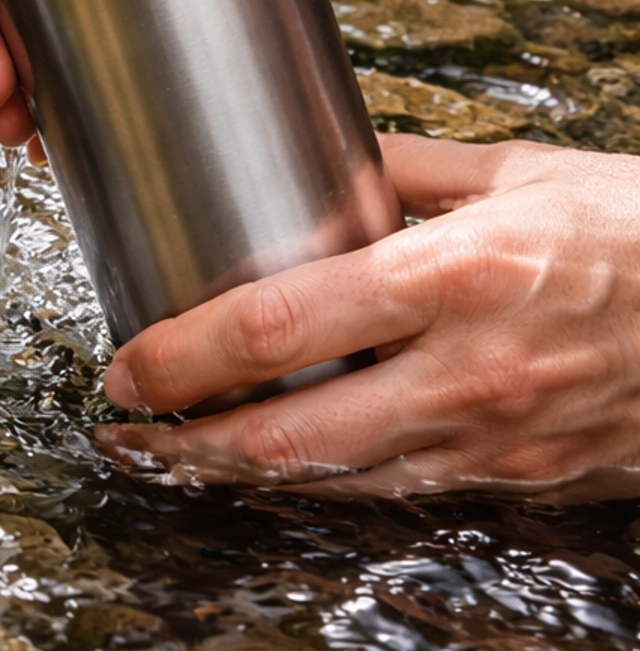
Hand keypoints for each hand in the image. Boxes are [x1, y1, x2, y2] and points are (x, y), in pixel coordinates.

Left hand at [95, 133, 639, 499]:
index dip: (188, 354)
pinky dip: (319, 484)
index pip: (285, 325)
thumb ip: (411, 169)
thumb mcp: (526, 171)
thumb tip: (323, 159)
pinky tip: (274, 466)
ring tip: (169, 452)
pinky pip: (393, 491)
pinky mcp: (520, 481)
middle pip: (288, 434)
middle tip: (123, 423)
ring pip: (332, 482)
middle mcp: (470, 371)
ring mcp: (496, 439)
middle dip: (184, 439)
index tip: (129, 359)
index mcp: (462, 274)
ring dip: (235, 474)